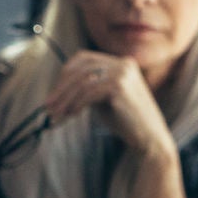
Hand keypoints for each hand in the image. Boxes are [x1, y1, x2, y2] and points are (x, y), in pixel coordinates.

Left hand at [46, 51, 174, 160]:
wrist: (149, 139)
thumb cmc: (126, 122)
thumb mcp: (104, 99)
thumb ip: (88, 88)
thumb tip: (59, 90)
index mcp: (120, 63)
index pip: (84, 58)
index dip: (65, 74)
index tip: (54, 93)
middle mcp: (123, 63)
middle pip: (81, 68)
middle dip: (61, 88)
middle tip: (48, 106)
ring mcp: (123, 73)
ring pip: (82, 81)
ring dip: (65, 99)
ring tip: (56, 115)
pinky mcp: (120, 87)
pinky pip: (89, 92)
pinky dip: (76, 104)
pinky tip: (71, 115)